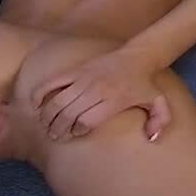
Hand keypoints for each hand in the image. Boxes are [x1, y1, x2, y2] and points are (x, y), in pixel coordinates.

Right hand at [34, 54, 173, 143]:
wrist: (138, 56)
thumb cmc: (145, 84)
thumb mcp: (158, 103)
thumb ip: (159, 122)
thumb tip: (153, 139)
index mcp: (114, 100)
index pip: (86, 121)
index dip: (76, 132)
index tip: (74, 135)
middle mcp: (97, 89)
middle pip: (69, 113)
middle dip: (58, 129)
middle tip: (55, 136)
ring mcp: (84, 78)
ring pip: (58, 100)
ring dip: (48, 116)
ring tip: (46, 125)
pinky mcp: (76, 70)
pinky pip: (52, 82)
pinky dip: (40, 94)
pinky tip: (36, 105)